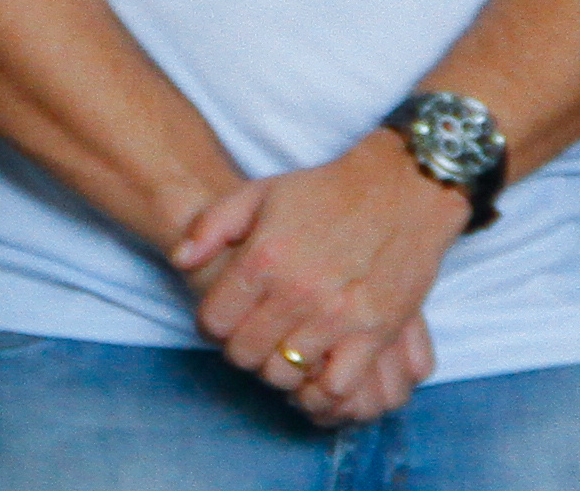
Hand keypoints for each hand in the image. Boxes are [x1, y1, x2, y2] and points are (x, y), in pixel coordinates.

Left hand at [171, 137, 469, 425]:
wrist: (400, 189)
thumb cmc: (325, 191)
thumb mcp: (258, 192)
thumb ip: (211, 226)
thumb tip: (180, 261)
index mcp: (263, 258)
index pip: (213, 321)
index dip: (211, 323)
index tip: (224, 318)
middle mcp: (296, 292)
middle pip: (244, 354)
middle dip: (240, 349)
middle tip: (253, 337)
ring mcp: (336, 317)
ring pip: (284, 375)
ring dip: (277, 370)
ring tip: (283, 351)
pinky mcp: (374, 334)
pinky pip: (337, 387)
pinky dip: (321, 390)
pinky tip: (318, 370)